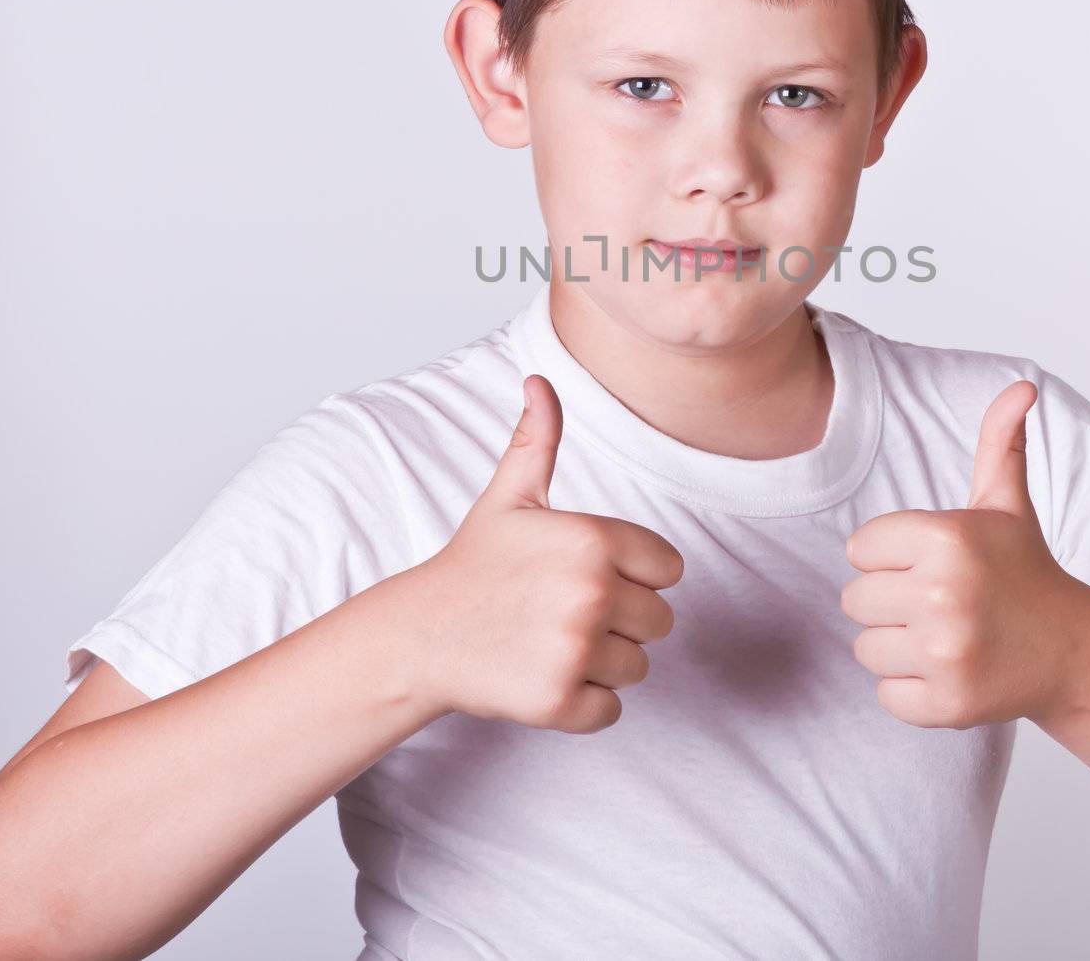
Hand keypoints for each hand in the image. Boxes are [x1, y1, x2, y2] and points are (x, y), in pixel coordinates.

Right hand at [409, 374, 684, 733]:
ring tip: (550, 643)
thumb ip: (538, 439)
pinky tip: (542, 675)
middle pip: (660, 621)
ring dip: (602, 663)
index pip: (669, 569)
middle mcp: (592, 592)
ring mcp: (576, 648)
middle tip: (563, 614)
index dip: (634, 575)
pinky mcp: (560, 700)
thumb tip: (538, 380)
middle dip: (621, 622)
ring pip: (638, 667)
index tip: (587, 576)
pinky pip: (610, 710)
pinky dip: (583, 703)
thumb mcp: (510, 497)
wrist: (419, 634)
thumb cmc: (474, 564)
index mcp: (594, 538)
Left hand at [840, 379, 1089, 729]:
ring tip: (944, 636)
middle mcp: (945, 594)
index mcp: (947, 538)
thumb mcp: (1007, 504)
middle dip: (890, 601)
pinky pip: (886, 695)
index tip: (931, 564)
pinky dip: (910, 690)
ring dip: (897, 646)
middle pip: (855, 598)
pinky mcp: (948, 703)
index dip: (890, 556)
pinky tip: (950, 670)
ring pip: (865, 648)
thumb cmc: (1023, 572)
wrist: (1073, 651)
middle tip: (938, 603)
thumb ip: (1000, 442)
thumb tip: (1023, 386)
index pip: (859, 547)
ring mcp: (947, 653)